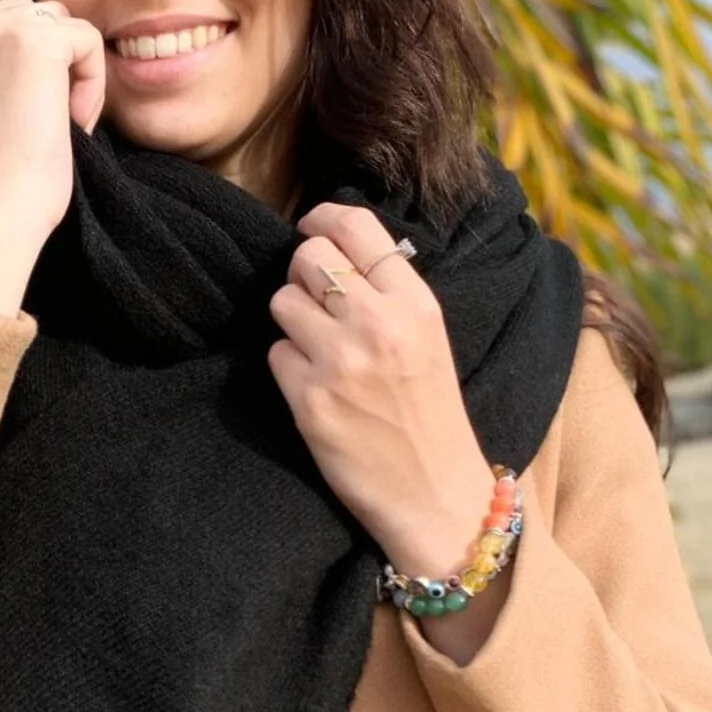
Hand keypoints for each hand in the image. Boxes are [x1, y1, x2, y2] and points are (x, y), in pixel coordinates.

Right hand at [0, 0, 106, 238]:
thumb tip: (50, 39)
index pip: (10, 22)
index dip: (31, 72)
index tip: (24, 119)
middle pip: (40, 16)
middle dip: (55, 65)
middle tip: (48, 122)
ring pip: (67, 27)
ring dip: (75, 73)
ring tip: (61, 122)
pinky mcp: (37, 42)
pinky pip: (90, 42)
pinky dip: (93, 85)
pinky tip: (73, 122)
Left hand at [267, 202, 495, 575]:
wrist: (435, 492)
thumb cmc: (430, 414)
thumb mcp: (429, 338)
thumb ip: (389, 292)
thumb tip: (333, 247)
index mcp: (415, 303)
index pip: (355, 226)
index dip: (321, 219)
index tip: (309, 228)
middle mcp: (378, 324)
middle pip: (307, 257)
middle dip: (301, 273)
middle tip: (314, 300)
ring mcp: (341, 361)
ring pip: (282, 301)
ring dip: (291, 320)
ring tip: (317, 348)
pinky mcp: (310, 400)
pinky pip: (275, 352)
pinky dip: (287, 366)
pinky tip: (315, 387)